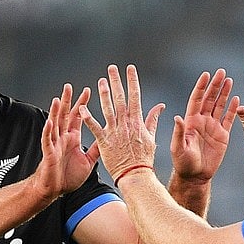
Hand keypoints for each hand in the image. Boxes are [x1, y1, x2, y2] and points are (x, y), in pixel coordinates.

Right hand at [32, 83, 93, 200]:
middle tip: (69, 86)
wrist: (56, 190)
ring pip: (54, 125)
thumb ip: (96, 149)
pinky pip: (48, 141)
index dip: (81, 104)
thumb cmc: (68, 176)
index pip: (77, 117)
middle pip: (64, 116)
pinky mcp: (49, 154)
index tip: (88, 90)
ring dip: (55, 112)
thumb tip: (106, 139)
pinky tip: (49, 122)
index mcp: (72, 139)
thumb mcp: (88, 161)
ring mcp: (55, 145)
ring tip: (57, 99)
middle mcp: (63, 139)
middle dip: (67, 101)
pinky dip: (48, 131)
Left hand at [80, 64, 164, 182]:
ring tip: (100, 81)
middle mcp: (125, 124)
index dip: (132, 81)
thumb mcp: (151, 137)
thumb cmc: (144, 158)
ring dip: (103, 94)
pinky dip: (88, 118)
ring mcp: (114, 132)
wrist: (135, 175)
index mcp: (137, 121)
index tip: (130, 68)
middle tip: (111, 68)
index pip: (135, 96)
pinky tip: (82, 108)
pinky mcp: (104, 141)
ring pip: (107, 109)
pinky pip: (94, 127)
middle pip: (120, 98)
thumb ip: (153, 119)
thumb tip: (160, 106)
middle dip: (116, 81)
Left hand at [170, 69, 238, 183]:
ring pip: (220, 106)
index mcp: (190, 121)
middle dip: (215, 85)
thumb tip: (177, 117)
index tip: (206, 75)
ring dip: (224, 93)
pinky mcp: (223, 135)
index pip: (196, 99)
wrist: (196, 176)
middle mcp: (202, 121)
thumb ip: (179, 133)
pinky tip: (237, 99)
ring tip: (229, 80)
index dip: (201, 87)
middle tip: (221, 72)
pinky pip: (229, 119)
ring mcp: (213, 127)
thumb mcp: (178, 148)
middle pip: (210, 99)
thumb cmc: (183, 163)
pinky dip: (233, 109)